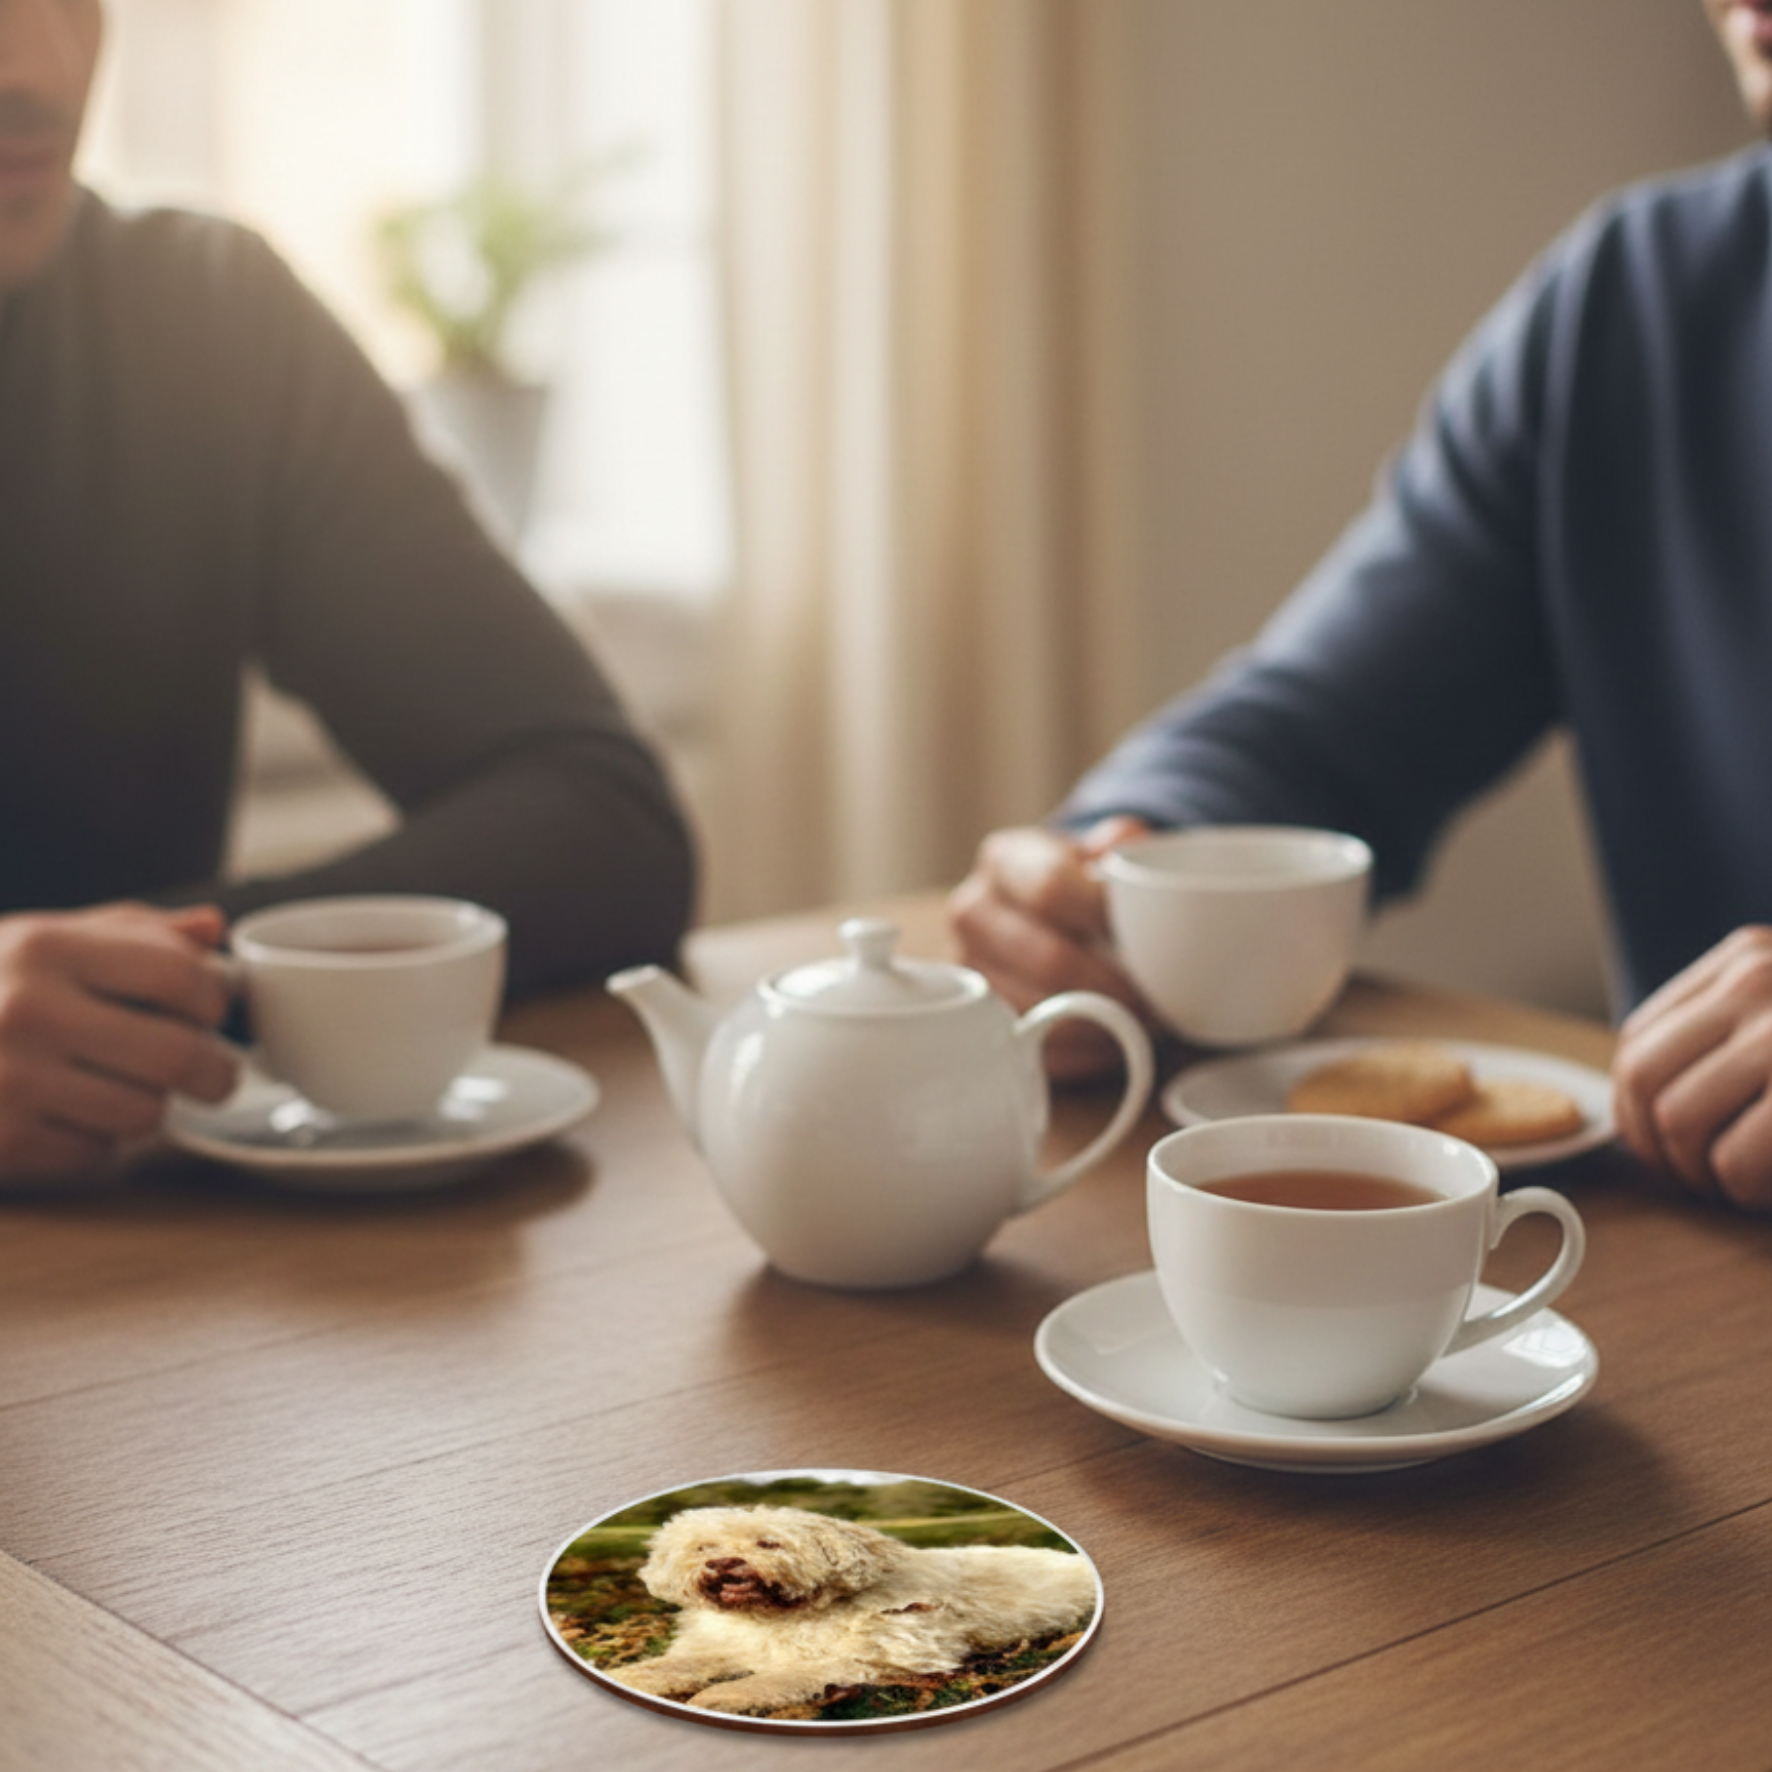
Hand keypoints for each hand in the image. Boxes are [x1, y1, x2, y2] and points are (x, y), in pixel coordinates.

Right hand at [0, 902, 239, 1181]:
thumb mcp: (42, 939)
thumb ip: (131, 932)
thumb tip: (212, 931)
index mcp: (47, 947)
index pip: (182, 976)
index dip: (214, 999)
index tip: (207, 1011)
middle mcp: (27, 1010)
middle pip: (178, 1055)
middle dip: (213, 1071)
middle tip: (208, 1073)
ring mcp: (9, 1080)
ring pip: (146, 1113)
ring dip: (147, 1107)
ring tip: (116, 1087)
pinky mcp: (0, 1141)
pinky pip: (97, 1155)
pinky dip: (95, 1143)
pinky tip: (65, 1117)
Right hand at [947, 815, 1154, 1079]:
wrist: (1040, 909)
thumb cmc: (1081, 880)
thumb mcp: (1105, 848)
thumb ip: (1127, 845)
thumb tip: (1135, 872)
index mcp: (1004, 860)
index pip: (1051, 888)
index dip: (1106, 915)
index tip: (1151, 934)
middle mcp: (973, 913)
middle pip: (1049, 960)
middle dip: (1116, 986)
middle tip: (1160, 996)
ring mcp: (969, 971)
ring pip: (1043, 1013)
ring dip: (1104, 1024)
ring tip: (1143, 1019)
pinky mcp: (977, 1022)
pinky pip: (1036, 1050)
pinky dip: (1085, 1052)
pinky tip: (1114, 1037)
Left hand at [1612, 925, 1771, 1208]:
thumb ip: (1727, 1028)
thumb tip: (1640, 1101)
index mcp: (1743, 960)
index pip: (1640, 1036)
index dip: (1632, 1103)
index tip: (1655, 1141)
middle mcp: (1756, 983)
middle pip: (1642, 1076)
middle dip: (1652, 1143)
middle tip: (1689, 1174)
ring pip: (1678, 1119)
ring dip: (1696, 1171)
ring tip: (1730, 1183)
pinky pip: (1736, 1158)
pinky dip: (1740, 1190)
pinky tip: (1761, 1190)